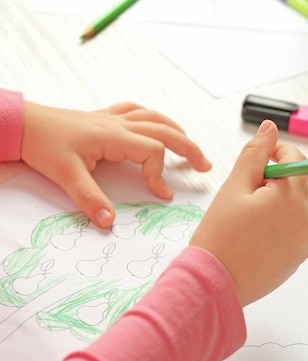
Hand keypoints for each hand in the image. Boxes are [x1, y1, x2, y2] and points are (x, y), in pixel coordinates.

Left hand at [20, 101, 211, 227]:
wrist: (23, 123)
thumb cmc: (43, 144)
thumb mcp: (65, 175)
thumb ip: (90, 199)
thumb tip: (110, 222)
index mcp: (114, 136)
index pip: (152, 151)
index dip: (161, 174)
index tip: (162, 194)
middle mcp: (119, 124)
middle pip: (165, 131)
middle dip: (188, 148)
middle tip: (204, 166)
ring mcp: (113, 118)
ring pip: (155, 117)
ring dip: (177, 131)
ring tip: (190, 146)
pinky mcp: (104, 117)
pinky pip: (136, 111)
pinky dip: (153, 117)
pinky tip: (156, 123)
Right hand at [190, 120, 307, 305]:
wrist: (213, 284)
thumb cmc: (219, 236)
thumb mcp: (234, 186)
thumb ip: (255, 153)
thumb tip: (270, 128)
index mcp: (291, 198)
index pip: (296, 160)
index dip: (276, 153)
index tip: (258, 159)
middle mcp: (306, 219)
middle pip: (300, 183)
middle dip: (278, 179)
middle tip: (247, 191)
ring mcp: (304, 241)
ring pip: (299, 206)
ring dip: (280, 201)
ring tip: (249, 215)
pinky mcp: (298, 258)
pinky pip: (296, 229)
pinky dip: (281, 223)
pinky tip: (256, 233)